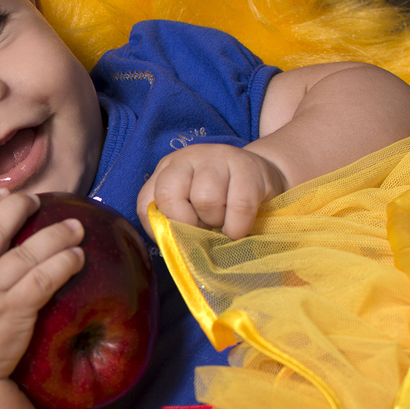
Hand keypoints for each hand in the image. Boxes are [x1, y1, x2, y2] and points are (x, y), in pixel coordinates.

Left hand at [136, 143, 285, 239]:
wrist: (263, 176)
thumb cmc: (221, 199)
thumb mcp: (191, 207)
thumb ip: (175, 222)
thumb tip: (173, 250)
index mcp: (166, 170)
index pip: (146, 201)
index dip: (161, 227)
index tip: (178, 239)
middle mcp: (186, 159)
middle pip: (169, 196)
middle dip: (185, 224)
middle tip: (202, 231)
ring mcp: (217, 158)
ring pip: (204, 200)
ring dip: (215, 222)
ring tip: (223, 222)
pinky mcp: (248, 167)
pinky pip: (239, 205)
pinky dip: (237, 226)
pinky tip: (239, 228)